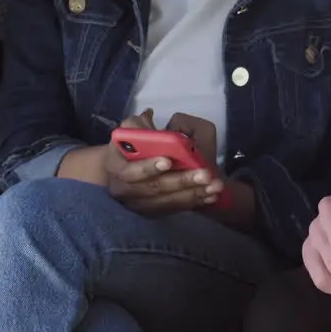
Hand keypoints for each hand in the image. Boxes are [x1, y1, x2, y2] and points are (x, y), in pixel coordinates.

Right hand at [103, 109, 223, 215]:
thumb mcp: (131, 130)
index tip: (168, 160)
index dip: (148, 167)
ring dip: (193, 193)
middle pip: (155, 188)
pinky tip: (211, 195)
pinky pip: (175, 209)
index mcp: (116, 166)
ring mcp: (139, 204)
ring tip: (214, 185)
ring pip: (168, 201)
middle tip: (205, 174)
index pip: (130, 171)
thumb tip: (150, 119)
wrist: (127, 169)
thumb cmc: (132, 145)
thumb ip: (139, 126)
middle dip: (182, 181)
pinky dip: (194, 202)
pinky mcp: (153, 212)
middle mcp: (124, 189)